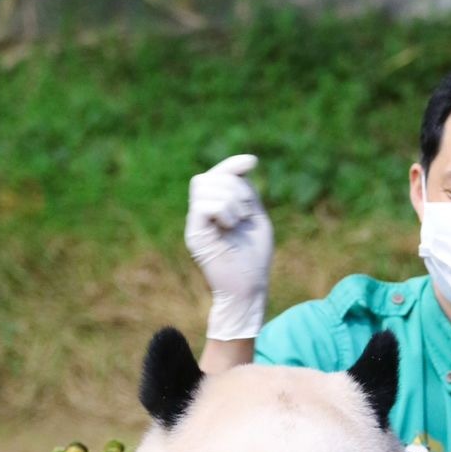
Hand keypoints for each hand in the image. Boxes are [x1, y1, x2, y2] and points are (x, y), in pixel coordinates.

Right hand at [185, 153, 272, 339]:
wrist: (248, 289)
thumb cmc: (254, 258)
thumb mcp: (256, 217)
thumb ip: (247, 193)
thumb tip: (245, 166)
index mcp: (216, 208)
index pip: (217, 175)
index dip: (232, 165)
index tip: (253, 162)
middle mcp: (202, 214)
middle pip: (211, 177)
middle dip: (235, 187)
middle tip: (246, 213)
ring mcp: (195, 224)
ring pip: (205, 187)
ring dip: (231, 200)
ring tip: (238, 223)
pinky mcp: (193, 235)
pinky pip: (204, 205)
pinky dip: (223, 210)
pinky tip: (231, 226)